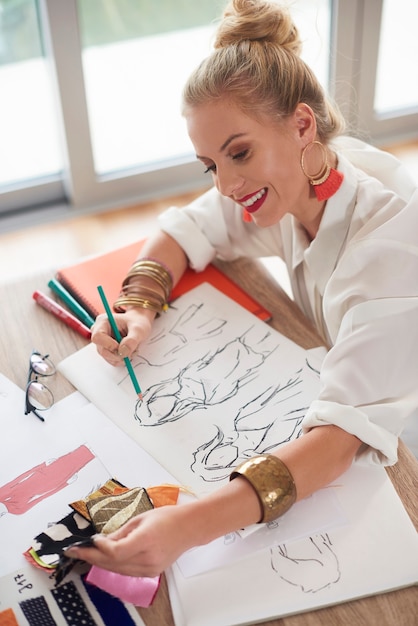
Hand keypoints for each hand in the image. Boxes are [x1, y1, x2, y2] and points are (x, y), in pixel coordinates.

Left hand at [65, 505, 197, 577]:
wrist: (189, 528)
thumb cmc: (168, 518)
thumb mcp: (141, 518)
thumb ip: (120, 532)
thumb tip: (102, 541)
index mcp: (146, 540)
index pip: (116, 552)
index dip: (100, 548)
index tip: (90, 540)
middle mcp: (148, 558)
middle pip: (113, 563)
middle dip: (91, 556)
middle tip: (74, 550)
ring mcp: (150, 569)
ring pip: (117, 570)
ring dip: (99, 562)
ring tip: (85, 553)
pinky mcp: (150, 573)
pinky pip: (126, 571)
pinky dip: (113, 565)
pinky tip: (104, 558)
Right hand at [91, 308, 155, 364]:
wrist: (140, 324)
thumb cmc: (138, 322)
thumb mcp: (139, 329)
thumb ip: (132, 340)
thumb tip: (123, 352)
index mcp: (103, 321)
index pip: (98, 336)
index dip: (109, 345)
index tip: (122, 349)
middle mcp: (99, 332)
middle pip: (102, 350)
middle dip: (118, 355)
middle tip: (132, 352)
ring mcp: (102, 343)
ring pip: (108, 357)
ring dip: (122, 358)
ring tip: (134, 349)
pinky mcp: (107, 350)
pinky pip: (113, 360)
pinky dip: (123, 359)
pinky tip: (130, 352)